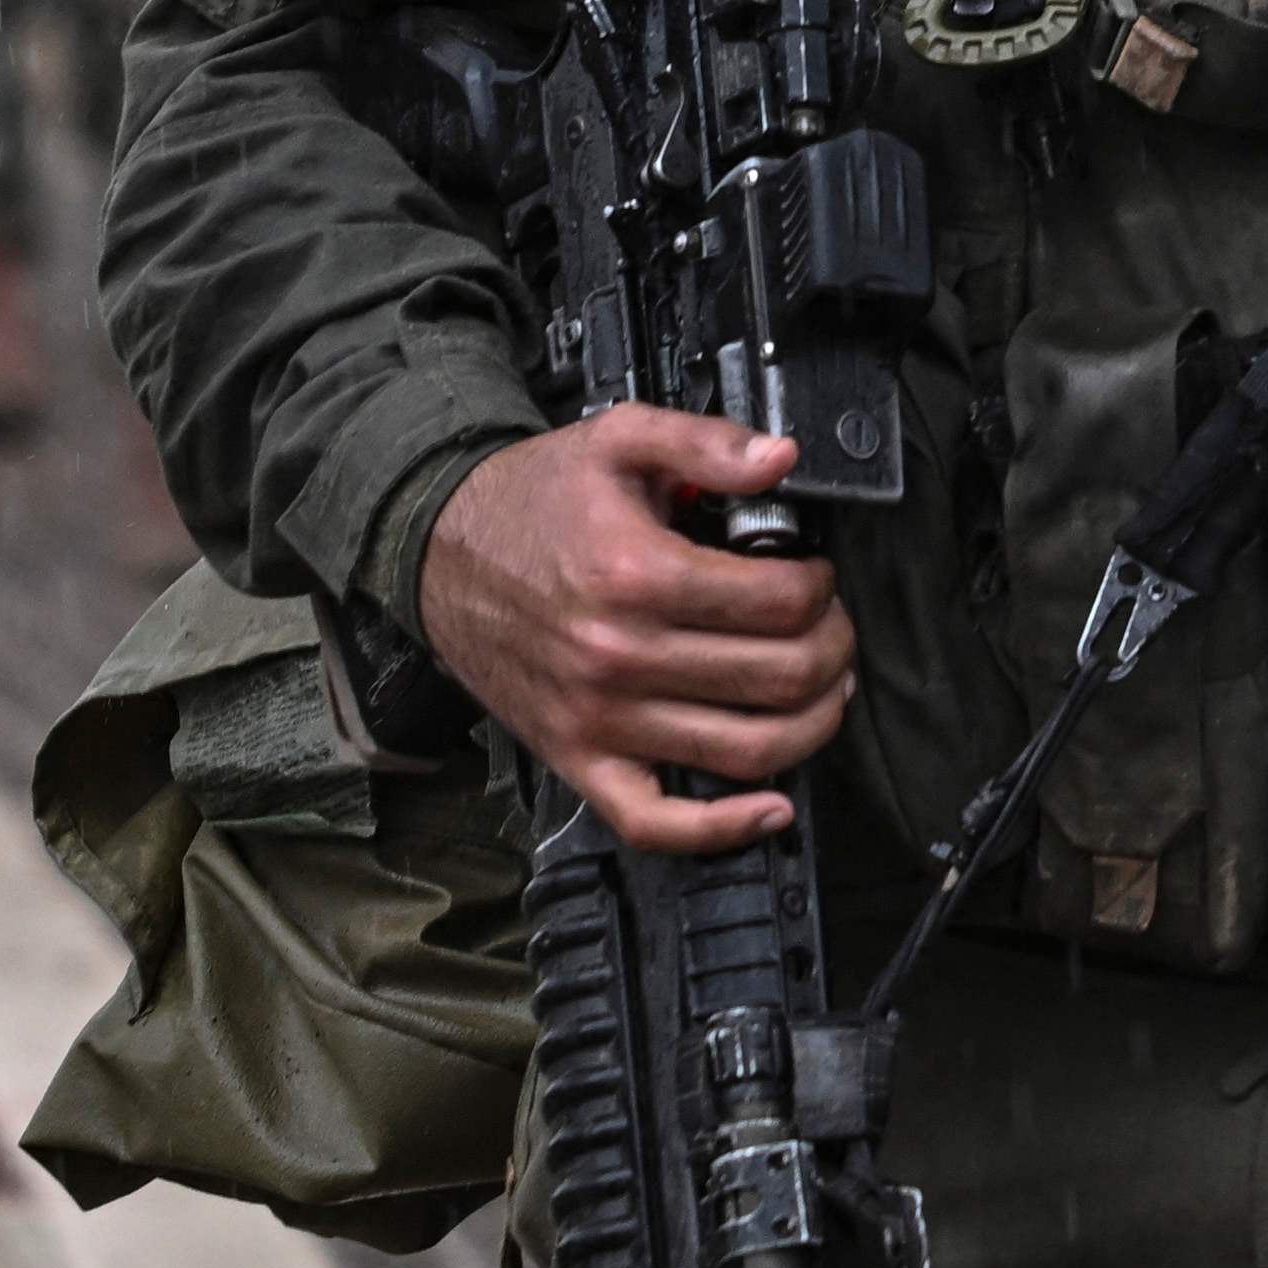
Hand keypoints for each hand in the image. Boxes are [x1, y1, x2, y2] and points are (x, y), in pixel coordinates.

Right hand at [419, 405, 862, 855]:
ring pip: (746, 750)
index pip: (782, 602)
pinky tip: (770, 808)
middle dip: (832, 649)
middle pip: (780, 677)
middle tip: (830, 627)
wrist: (436, 552)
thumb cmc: (533, 499)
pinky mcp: (577, 759)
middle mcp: (619, 656)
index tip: (815, 573)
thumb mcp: (618, 439)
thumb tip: (782, 459)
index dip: (822, 586)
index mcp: (636, 574)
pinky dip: (722, 829)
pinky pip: (656, 822)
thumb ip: (706, 443)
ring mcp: (598, 719)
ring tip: (822, 690)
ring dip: (812, 725)